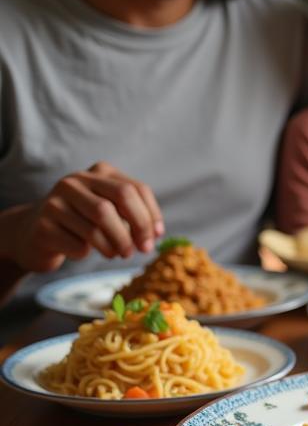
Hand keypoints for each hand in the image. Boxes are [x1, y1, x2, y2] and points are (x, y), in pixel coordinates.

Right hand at [0, 162, 163, 274]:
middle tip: (142, 249)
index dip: (151, 214)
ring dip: (115, 245)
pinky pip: (78, 244)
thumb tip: (155, 233)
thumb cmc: (81, 222)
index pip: (135, 189)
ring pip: (98, 225)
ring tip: (118, 254)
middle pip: (118, 200)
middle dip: (137, 227)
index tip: (156, 236)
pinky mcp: (42, 226)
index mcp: (98, 172)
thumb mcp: (108, 209)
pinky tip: (85, 251)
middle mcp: (75, 181)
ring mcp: (55, 201)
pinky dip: (89, 253)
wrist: (32, 233)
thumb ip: (132, 214)